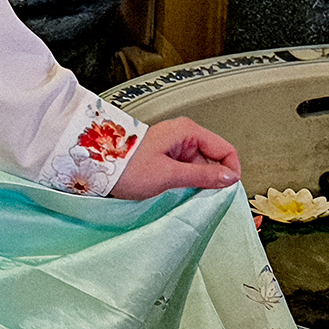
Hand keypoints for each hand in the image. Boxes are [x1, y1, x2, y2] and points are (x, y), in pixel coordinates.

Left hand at [110, 116, 240, 199]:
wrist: (97, 169)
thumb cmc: (127, 168)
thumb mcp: (169, 174)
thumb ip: (202, 176)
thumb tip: (229, 178)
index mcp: (187, 132)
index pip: (225, 149)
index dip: (230, 170)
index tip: (228, 189)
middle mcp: (182, 136)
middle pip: (212, 159)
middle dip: (211, 178)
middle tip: (205, 197)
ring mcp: (172, 147)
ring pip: (197, 167)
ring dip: (195, 182)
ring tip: (184, 195)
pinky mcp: (163, 158)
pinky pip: (183, 170)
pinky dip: (183, 182)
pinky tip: (175, 192)